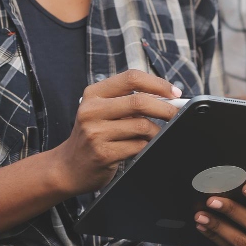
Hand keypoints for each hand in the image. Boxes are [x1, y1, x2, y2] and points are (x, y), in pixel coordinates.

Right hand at [48, 70, 180, 196]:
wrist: (68, 167)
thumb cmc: (94, 137)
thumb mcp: (102, 112)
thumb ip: (127, 102)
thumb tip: (168, 98)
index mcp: (94, 94)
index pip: (131, 78)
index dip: (158, 84)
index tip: (175, 93)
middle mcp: (92, 110)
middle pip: (139, 102)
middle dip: (166, 109)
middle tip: (177, 114)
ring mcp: (96, 132)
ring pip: (142, 126)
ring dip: (157, 132)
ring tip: (154, 135)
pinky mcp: (103, 153)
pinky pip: (138, 147)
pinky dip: (147, 146)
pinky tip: (143, 148)